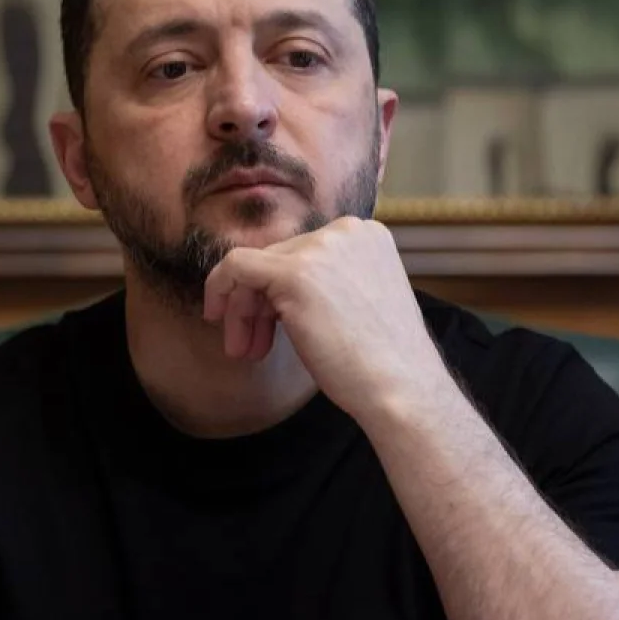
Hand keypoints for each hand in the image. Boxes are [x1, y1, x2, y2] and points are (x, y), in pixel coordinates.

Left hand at [202, 218, 442, 418]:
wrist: (399, 389)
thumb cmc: (381, 363)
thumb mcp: (357, 303)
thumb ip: (326, 283)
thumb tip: (272, 289)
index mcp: (367, 236)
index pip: (305, 253)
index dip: (280, 291)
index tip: (271, 327)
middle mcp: (347, 231)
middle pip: (279, 258)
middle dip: (258, 304)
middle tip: (251, 346)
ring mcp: (322, 248)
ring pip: (256, 266)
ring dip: (243, 309)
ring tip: (244, 350)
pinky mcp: (294, 272)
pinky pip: (236, 266)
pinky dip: (220, 288)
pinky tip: (219, 318)